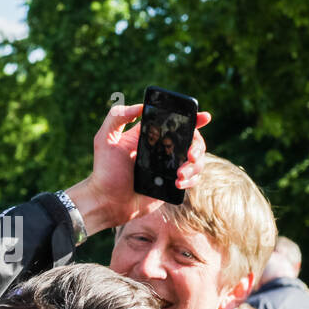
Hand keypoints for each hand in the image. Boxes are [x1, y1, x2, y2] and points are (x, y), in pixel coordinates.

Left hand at [64, 102, 210, 235]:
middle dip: (198, 146)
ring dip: (194, 166)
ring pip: (196, 161)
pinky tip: (178, 183)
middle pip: (192, 142)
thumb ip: (116, 117)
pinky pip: (192, 179)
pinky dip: (191, 180)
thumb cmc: (104, 171)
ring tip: (179, 175)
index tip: (204, 117)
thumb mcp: (104, 139)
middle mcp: (162, 150)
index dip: (193, 119)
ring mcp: (168, 168)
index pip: (175, 124)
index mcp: (151, 137)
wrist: (107, 201)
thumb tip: (140, 106)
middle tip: (191, 155)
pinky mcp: (171, 185)